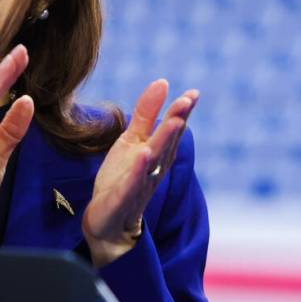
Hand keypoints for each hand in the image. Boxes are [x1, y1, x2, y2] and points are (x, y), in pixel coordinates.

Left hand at [83, 79, 198, 267]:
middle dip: (177, 122)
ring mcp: (140, 184)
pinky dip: (139, 169)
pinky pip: (133, 183)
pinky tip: (143, 154)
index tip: (193, 93)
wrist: (107, 219)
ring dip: (165, 142)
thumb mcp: (132, 141)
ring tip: (175, 122)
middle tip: (187, 101)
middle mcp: (153, 169)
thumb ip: (147, 114)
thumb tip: (162, 82)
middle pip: (167, 143)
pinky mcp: (123, 198)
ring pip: (155, 162)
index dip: (182, 112)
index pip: (171, 131)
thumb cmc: (123, 178)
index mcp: (157, 154)